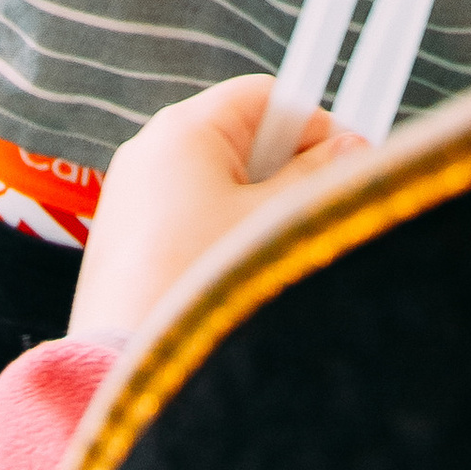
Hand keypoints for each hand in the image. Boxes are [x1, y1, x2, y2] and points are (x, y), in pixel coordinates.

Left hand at [70, 77, 367, 336]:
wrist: (123, 371)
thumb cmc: (200, 286)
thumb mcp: (271, 223)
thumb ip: (315, 176)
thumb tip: (351, 147)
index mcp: (184, 129)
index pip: (267, 98)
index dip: (315, 125)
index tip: (347, 164)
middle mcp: (148, 150)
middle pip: (239, 138)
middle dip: (285, 171)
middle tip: (315, 212)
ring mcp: (128, 197)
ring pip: (213, 181)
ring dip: (252, 207)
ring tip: (272, 254)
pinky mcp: (119, 243)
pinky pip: (182, 217)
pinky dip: (215, 235)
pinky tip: (231, 277)